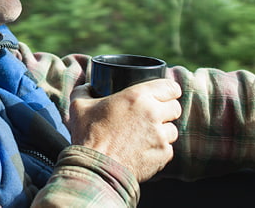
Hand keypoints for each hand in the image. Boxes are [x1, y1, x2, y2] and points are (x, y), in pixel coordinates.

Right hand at [67, 79, 181, 181]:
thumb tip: (88, 85)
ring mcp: (160, 136)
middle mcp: (153, 113)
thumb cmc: (87, 135)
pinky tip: (143, 151)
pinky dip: (158, 150)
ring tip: (145, 136)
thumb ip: (83, 89)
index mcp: (137, 96)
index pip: (171, 87)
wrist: (95, 169)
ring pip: (173, 130)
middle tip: (152, 116)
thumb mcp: (78, 106)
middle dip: (166, 111)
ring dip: (162, 132)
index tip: (163, 95)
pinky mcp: (163, 155)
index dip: (169, 90)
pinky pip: (168, 149)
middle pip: (176, 107)